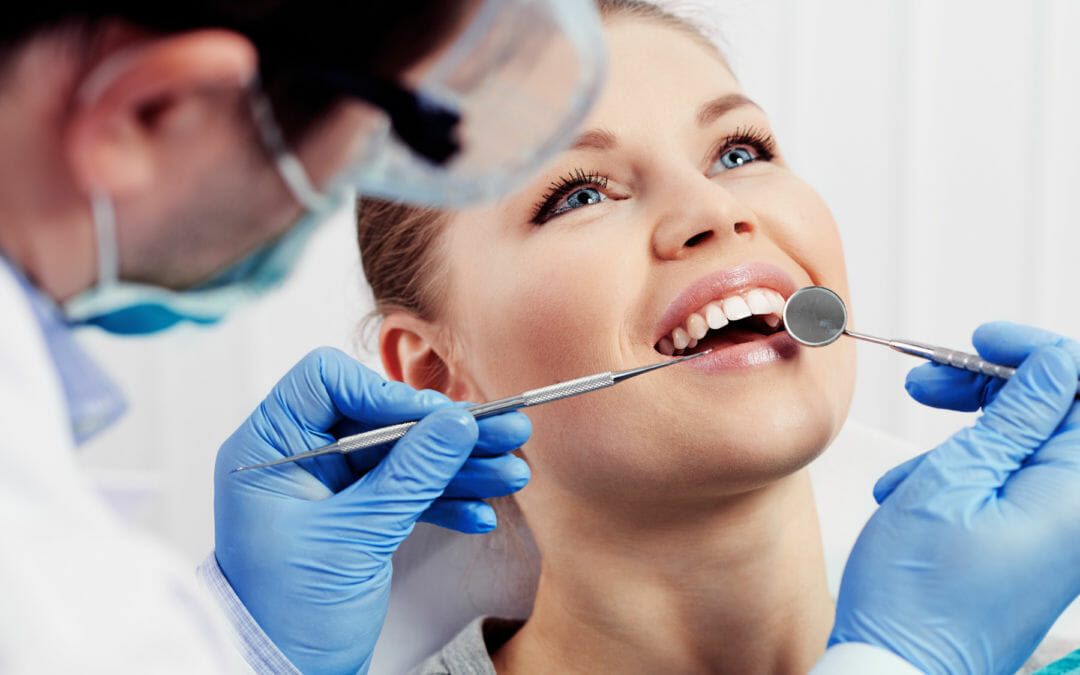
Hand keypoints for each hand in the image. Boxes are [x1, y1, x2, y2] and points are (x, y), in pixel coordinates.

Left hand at [213, 348, 530, 673]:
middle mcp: (298, 458)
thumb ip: (410, 474)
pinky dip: (442, 499)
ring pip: (400, 454)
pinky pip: (404, 490)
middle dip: (443, 431)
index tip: (437, 416)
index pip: (326, 382)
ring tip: (509, 471)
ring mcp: (328, 487)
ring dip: (456, 465)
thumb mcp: (355, 537)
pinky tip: (480, 510)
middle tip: (501, 430)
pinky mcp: (355, 514)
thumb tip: (456, 422)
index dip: (384, 392)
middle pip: (379, 418)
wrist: (285, 674)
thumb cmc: (289, 614)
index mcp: (269, 449)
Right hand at [830, 323, 1079, 674]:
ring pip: (1028, 449)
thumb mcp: (952, 482)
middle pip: (1055, 415)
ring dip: (968, 433)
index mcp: (1075, 492)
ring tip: (910, 448)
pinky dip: (965, 473)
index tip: (983, 342)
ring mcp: (1062, 536)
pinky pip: (1015, 487)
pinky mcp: (1039, 551)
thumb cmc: (918, 594)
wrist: (901, 669)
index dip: (1033, 352)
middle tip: (932, 382)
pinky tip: (915, 488)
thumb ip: (1012, 418)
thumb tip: (1052, 367)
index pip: (1079, 388)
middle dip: (990, 388)